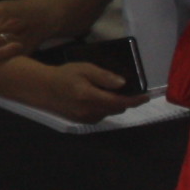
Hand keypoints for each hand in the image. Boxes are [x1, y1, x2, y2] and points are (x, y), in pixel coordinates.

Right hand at [21, 60, 144, 125]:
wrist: (43, 88)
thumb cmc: (65, 74)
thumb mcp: (84, 68)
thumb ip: (104, 76)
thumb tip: (123, 83)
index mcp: (90, 97)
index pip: (119, 102)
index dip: (135, 100)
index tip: (147, 96)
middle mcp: (89, 111)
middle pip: (117, 109)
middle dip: (126, 101)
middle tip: (127, 89)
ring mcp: (85, 118)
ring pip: (110, 113)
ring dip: (115, 105)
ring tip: (110, 92)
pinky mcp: (81, 121)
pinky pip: (100, 116)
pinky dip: (105, 108)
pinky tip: (98, 98)